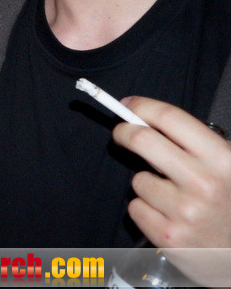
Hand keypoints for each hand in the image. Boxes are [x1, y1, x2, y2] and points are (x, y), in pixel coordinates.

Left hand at [113, 96, 230, 283]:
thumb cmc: (229, 204)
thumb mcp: (226, 168)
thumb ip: (195, 144)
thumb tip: (146, 119)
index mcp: (222, 159)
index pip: (170, 117)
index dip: (143, 107)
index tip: (128, 106)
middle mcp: (205, 183)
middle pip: (142, 140)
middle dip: (124, 132)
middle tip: (122, 133)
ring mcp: (186, 212)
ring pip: (138, 180)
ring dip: (146, 184)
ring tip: (171, 197)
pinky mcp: (170, 236)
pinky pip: (135, 207)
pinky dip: (145, 210)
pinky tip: (167, 216)